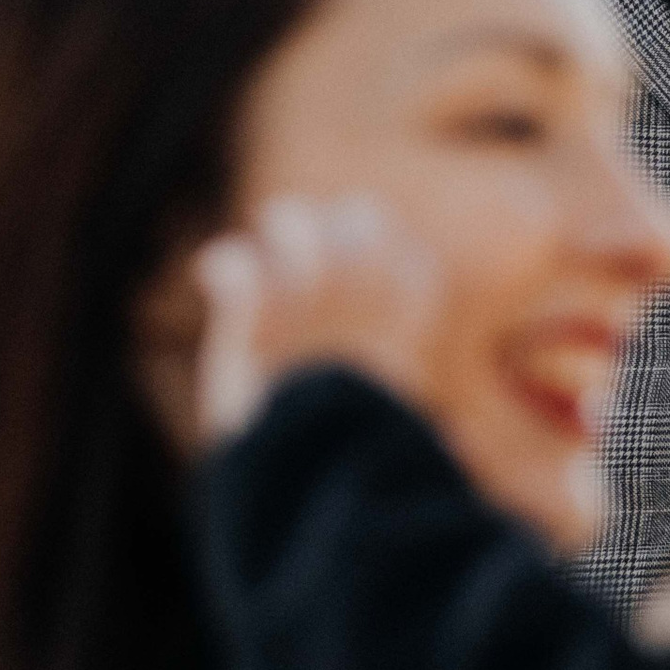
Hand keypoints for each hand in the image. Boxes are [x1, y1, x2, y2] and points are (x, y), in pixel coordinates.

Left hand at [192, 194, 443, 440]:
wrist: (340, 454)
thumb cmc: (388, 447)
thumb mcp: (432, 417)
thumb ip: (442, 400)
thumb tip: (457, 438)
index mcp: (422, 290)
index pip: (404, 247)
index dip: (379, 264)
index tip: (364, 289)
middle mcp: (370, 267)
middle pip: (356, 215)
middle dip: (334, 233)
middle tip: (309, 259)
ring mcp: (311, 273)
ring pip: (289, 220)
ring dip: (276, 241)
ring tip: (259, 262)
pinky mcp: (255, 292)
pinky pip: (232, 256)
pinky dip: (221, 268)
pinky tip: (212, 277)